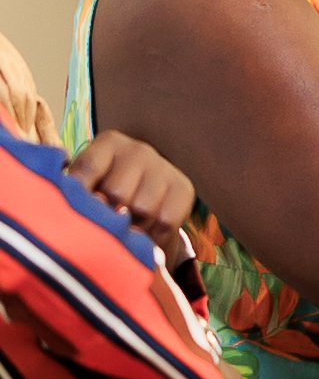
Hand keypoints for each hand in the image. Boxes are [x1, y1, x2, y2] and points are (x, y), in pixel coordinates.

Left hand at [67, 131, 194, 269]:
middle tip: (104, 225)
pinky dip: (153, 236)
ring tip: (125, 231)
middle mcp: (138, 150)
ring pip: (143, 209)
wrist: (144, 199)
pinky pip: (166, 221)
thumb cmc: (104, 193)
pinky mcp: (184, 188)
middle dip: (109, 216)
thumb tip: (85, 207)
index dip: (79, 193)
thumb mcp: (86, 186)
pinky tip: (145, 234)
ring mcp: (163, 167)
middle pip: (117, 193)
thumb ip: (77, 192)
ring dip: (132, 229)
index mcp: (109, 143)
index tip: (74, 213)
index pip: (89, 167)